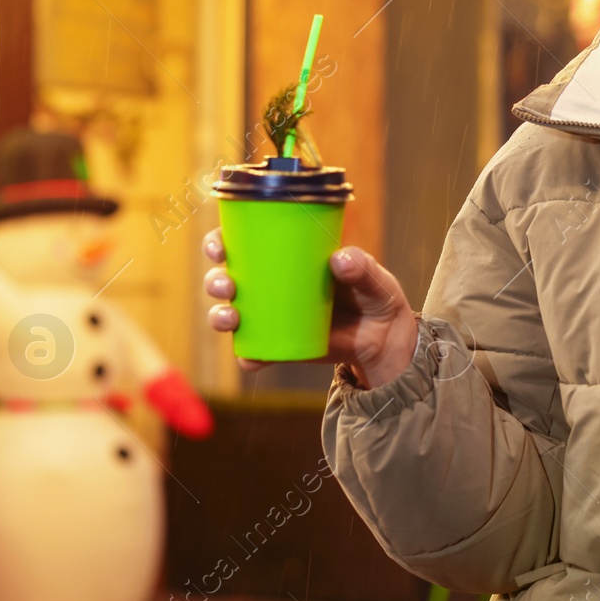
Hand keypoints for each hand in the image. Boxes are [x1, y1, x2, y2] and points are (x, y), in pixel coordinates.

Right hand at [202, 228, 418, 388]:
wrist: (384, 339)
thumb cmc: (374, 295)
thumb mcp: (375, 278)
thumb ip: (362, 267)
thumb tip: (338, 260)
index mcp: (286, 257)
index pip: (243, 242)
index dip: (220, 241)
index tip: (219, 246)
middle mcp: (270, 285)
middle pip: (226, 278)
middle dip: (215, 281)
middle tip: (227, 286)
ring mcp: (272, 317)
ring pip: (231, 314)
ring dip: (220, 316)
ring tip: (232, 319)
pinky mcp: (279, 346)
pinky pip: (254, 352)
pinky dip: (247, 356)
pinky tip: (250, 359)